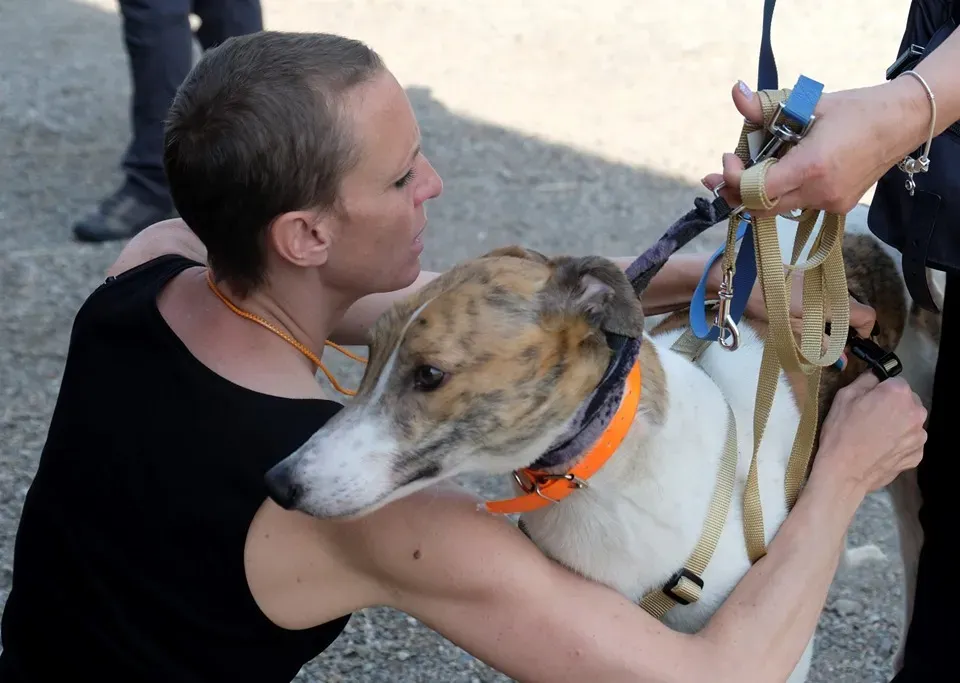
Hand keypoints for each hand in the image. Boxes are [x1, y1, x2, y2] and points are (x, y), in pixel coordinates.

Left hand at [701, 78, 931, 215]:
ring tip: (751, 168)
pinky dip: (784, 191)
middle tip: (720, 175)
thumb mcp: (808, 104)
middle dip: (737, 192)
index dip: (734, 179)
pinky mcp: (838, 206)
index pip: (757, 190)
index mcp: (811, 167)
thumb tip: (737, 92)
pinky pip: (799, 204)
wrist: (903, 122)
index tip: (728, 158)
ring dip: (760, 192)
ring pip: (779, 208)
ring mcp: (830, 203)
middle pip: (762, 207)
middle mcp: (820, 192)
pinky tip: (783, 171)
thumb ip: (766, 107)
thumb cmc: (856, 109)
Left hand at [742, 267, 877, 340]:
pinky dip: (824, 307)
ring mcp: (824, 280)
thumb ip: (822, 345)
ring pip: (841, 302)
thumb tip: (842, 361)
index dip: (865, 332)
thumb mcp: (797, 331)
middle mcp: (835, 289)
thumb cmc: (773, 307)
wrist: (750, 280)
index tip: (851, 344)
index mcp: (836, 303)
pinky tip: (805, 315)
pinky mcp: (811, 276)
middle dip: (847, 328)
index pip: (868, 316)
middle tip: (829, 342)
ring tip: (814, 330)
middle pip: (854, 310)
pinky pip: (827, 294)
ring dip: (834, 318)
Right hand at [814, 372, 926, 494]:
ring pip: (910, 422)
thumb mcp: (844, 397)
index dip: (881, 390)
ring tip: (876, 436)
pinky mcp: (917, 455)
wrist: (844, 472)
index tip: (868, 401)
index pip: (896, 382)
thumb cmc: (841, 431)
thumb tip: (876, 376)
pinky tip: (881, 449)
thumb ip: (865, 380)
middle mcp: (916, 412)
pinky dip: (899, 443)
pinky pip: (910, 442)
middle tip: (871, 418)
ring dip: (898, 424)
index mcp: (898, 394)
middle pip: (907, 402)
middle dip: (893, 406)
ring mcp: (919, 436)